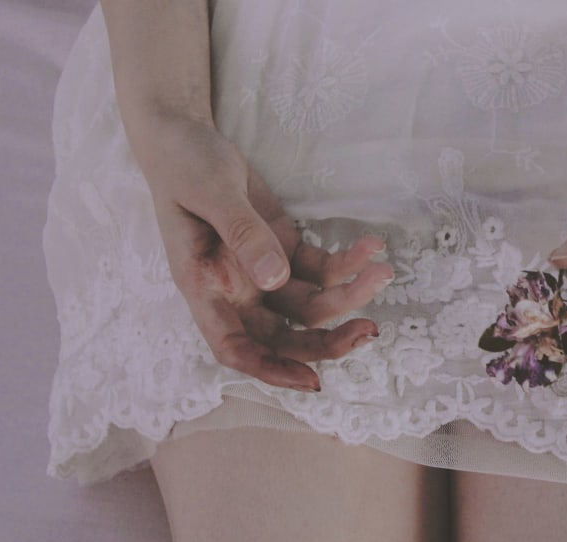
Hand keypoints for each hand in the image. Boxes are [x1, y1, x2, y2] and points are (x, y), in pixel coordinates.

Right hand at [138, 116, 393, 390]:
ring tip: (382, 271)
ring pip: (311, 305)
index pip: (235, 348)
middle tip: (368, 330)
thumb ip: (241, 234)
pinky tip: (371, 246)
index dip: (271, 370)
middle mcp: (236, 290)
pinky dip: (347, 262)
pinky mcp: (285, 249)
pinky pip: (321, 268)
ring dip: (348, 294)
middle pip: (285, 335)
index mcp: (205, 287)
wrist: (186, 136)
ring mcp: (263, 273)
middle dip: (327, 340)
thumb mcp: (210, 192)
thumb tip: (275, 278)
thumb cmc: (184, 165)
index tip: (311, 380)